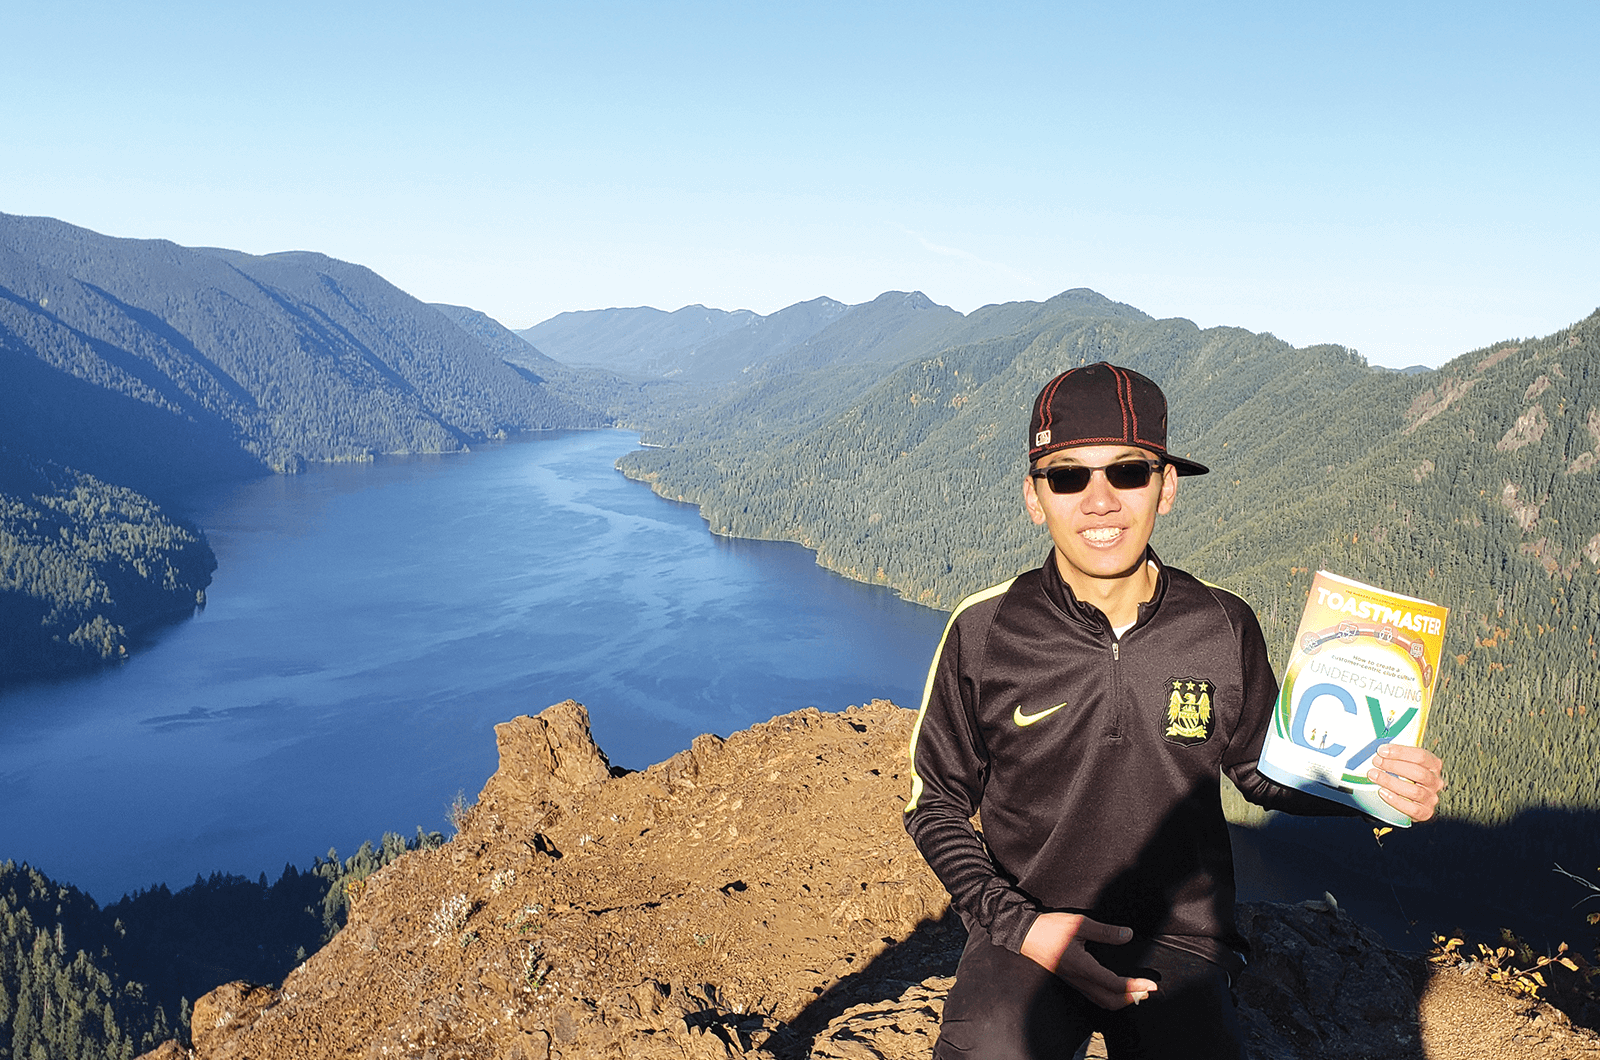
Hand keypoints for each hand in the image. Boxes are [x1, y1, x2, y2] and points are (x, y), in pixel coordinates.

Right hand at [1019, 912, 1157, 1008]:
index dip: (1136, 986)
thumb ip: (1105, 932)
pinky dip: (1110, 997)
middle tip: (1148, 990)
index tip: (1152, 984)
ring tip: (1136, 992)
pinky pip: (1094, 996)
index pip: (1115, 984)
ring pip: (1102, 1001)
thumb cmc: (1050, 928)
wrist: (1025, 935)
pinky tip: (1114, 989)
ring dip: (1122, 1000)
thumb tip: (1127, 935)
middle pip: (1110, 1000)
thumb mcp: (1079, 924)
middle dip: (1132, 998)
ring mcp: (1074, 982)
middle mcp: (1080, 979)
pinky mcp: (1071, 980)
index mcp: (1083, 967)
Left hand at [1369, 744, 1446, 821]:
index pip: (1421, 756)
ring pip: (1414, 791)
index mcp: (1433, 765)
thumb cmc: (1405, 776)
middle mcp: (1435, 781)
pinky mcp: (1425, 812)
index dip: (1400, 752)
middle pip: (1418, 773)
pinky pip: (1412, 809)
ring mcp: (1431, 798)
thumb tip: (1380, 750)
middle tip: (1376, 762)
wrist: (1408, 798)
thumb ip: (1397, 756)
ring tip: (1374, 775)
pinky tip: (1383, 792)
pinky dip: (1396, 800)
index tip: (1382, 750)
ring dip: (1391, 782)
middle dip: (1394, 766)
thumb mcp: (1404, 762)